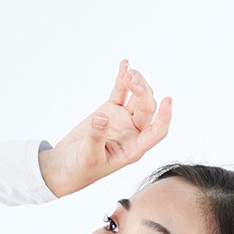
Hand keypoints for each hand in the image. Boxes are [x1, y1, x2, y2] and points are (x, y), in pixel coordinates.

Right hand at [38, 59, 171, 197]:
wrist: (65, 165)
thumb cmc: (80, 169)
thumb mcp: (88, 157)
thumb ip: (96, 138)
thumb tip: (102, 118)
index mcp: (134, 149)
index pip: (156, 132)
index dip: (164, 118)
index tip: (168, 101)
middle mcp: (133, 133)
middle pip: (147, 109)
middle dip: (142, 92)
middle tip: (130, 80)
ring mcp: (123, 120)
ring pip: (137, 97)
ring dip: (135, 82)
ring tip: (127, 70)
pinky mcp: (110, 110)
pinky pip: (120, 92)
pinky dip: (122, 78)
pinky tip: (124, 64)